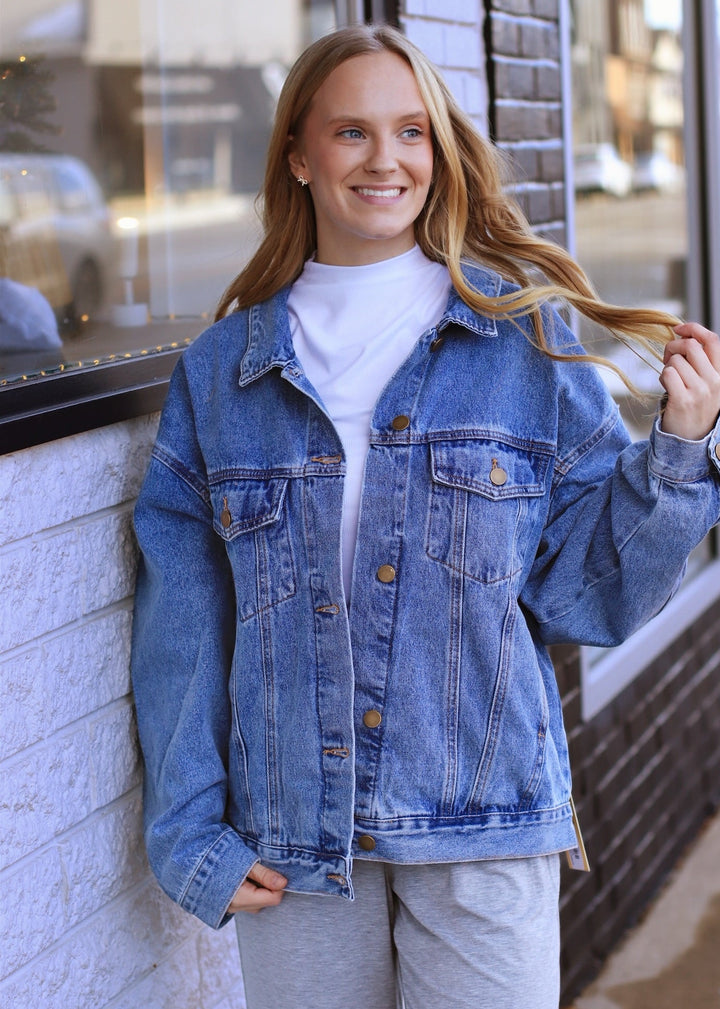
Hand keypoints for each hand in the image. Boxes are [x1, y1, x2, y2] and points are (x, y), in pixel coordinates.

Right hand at [227, 862, 287, 914]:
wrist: (196, 863)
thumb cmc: (222, 860)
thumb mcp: (244, 862)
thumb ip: (264, 875)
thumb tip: (284, 883)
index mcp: (241, 899)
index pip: (273, 898)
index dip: (278, 885)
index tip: (273, 871)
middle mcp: (238, 908)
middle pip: (267, 901)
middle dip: (269, 886)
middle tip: (260, 871)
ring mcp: (234, 908)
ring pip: (260, 901)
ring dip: (261, 888)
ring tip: (251, 874)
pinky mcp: (232, 904)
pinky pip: (251, 901)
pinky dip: (253, 890)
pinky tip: (246, 879)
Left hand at [660, 322, 719, 439]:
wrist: (691, 439)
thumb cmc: (695, 406)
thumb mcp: (707, 383)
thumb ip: (700, 362)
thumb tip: (684, 335)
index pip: (713, 340)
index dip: (694, 329)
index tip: (679, 329)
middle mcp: (715, 381)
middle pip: (690, 346)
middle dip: (673, 347)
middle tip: (668, 359)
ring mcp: (700, 391)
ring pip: (675, 361)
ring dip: (667, 367)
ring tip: (671, 381)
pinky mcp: (684, 400)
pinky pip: (668, 374)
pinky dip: (663, 377)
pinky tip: (667, 387)